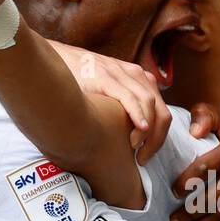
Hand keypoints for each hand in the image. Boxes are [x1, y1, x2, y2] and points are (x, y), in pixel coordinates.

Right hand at [47, 40, 171, 163]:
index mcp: (140, 80)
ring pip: (150, 105)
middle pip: (161, 112)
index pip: (162, 113)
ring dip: (147, 131)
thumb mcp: (110, 92)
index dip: (159, 137)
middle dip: (157, 139)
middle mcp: (136, 75)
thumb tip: (130, 140)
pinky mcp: (107, 77)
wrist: (57, 62)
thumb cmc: (82, 83)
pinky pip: (129, 97)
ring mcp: (122, 74)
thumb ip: (123, 108)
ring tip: (136, 148)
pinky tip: (139, 129)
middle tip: (144, 158)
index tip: (147, 155)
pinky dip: (138, 115)